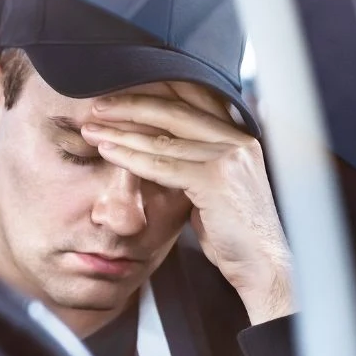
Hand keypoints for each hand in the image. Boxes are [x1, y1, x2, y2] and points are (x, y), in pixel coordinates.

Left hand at [80, 83, 294, 325]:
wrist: (262, 264)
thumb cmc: (233, 230)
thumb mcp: (214, 184)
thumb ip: (192, 160)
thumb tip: (156, 146)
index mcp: (239, 135)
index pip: (193, 99)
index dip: (155, 91)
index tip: (121, 93)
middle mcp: (238, 139)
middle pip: (174, 111)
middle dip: (131, 106)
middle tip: (98, 106)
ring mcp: (229, 157)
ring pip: (163, 138)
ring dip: (121, 133)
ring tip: (92, 130)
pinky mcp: (215, 180)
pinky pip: (163, 165)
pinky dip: (131, 158)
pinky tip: (108, 152)